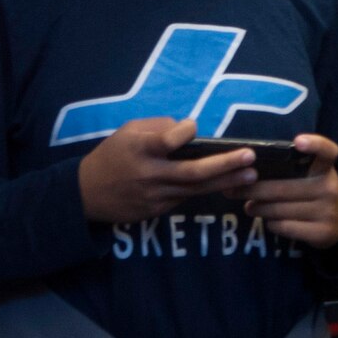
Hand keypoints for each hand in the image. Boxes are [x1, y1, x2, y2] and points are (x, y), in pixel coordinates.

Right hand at [77, 117, 254, 223]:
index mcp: (139, 149)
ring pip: (195, 189)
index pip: (167, 141)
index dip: (184, 132)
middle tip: (250, 157)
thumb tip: (190, 129)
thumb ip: (158, 127)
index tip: (193, 127)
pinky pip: (186, 198)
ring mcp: (154, 196)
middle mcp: (149, 174)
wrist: (86, 195)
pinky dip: (206, 190)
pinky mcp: (157, 210)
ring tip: (251, 174)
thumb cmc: (112, 155)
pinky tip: (227, 183)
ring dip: (225, 181)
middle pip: (192, 172)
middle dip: (224, 164)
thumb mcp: (128, 131)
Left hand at [230, 133, 337, 248]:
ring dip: (259, 209)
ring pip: (281, 210)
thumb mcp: (314, 176)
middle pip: (284, 188)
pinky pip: (286, 227)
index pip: (327, 151)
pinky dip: (272, 224)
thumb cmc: (317, 191)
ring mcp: (327, 211)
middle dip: (254, 190)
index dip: (315, 144)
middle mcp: (329, 188)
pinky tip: (269, 220)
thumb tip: (248, 171)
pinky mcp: (322, 233)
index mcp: (326, 169)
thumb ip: (292, 171)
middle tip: (234, 190)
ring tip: (249, 207)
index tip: (298, 141)